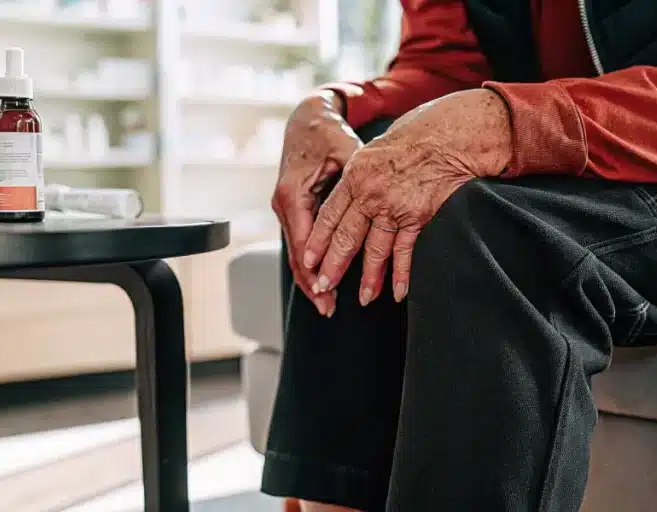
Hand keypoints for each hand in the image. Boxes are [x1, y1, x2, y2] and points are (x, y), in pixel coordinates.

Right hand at [271, 90, 361, 316]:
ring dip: (310, 279)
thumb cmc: (327, 134)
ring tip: (326, 304)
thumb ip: (355, 179)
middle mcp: (284, 204)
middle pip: (298, 255)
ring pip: (297, 253)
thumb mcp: (345, 151)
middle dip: (312, 284)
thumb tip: (373, 199)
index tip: (329, 289)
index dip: (318, 268)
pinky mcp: (293, 210)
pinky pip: (301, 242)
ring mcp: (286, 208)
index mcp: (293, 194)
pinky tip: (321, 282)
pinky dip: (311, 263)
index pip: (305, 241)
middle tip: (328, 309)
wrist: (307, 121)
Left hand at [301, 89, 512, 305]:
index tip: (308, 261)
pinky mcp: (419, 215)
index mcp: (355, 174)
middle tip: (323, 287)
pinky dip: (402, 274)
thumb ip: (358, 176)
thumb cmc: (416, 136)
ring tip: (364, 299)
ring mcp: (395, 206)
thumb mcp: (375, 150)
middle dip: (333, 266)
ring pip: (376, 250)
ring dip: (369, 278)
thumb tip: (347, 202)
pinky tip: (398, 291)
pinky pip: (406, 251)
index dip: (317, 241)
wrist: (451, 133)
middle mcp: (370, 192)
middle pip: (346, 237)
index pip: (329, 215)